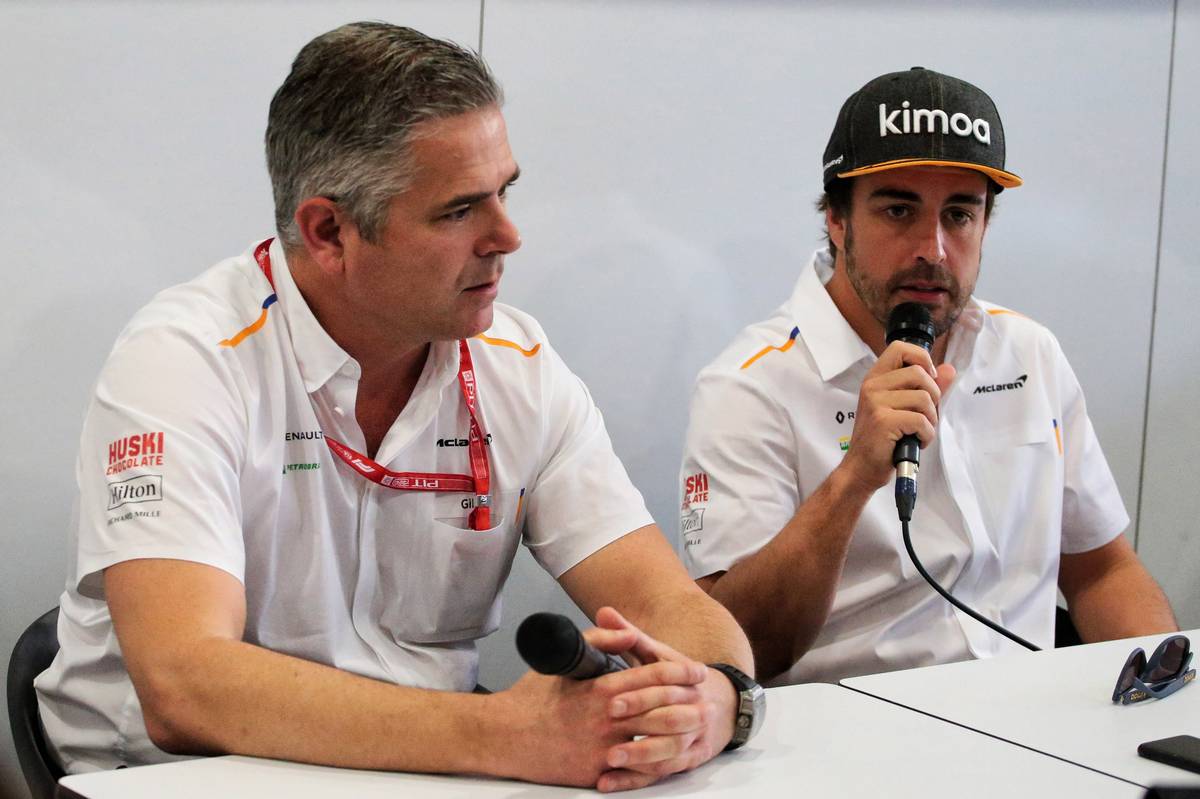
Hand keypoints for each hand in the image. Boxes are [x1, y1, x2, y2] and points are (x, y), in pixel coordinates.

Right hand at [487, 607, 720, 791]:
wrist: (506, 736)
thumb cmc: (533, 698)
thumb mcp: (566, 662)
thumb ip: (598, 640)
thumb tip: (626, 631)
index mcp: (602, 688)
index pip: (652, 675)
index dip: (680, 671)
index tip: (697, 670)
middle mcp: (607, 718)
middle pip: (661, 707)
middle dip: (688, 699)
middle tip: (705, 695)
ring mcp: (604, 747)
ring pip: (655, 739)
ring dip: (680, 731)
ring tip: (696, 725)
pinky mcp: (597, 772)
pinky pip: (634, 769)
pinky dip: (655, 762)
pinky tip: (669, 756)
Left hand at [596, 607, 736, 791]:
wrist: (722, 703)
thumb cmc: (678, 677)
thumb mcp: (657, 654)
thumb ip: (629, 635)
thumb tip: (603, 612)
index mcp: (688, 679)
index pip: (665, 687)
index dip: (639, 695)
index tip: (611, 702)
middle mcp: (697, 708)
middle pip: (671, 721)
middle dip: (640, 725)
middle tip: (608, 729)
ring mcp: (696, 736)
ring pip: (670, 751)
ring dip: (641, 757)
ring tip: (610, 760)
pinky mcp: (690, 759)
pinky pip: (665, 771)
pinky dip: (638, 779)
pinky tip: (611, 782)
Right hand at [838, 340, 955, 491]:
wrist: (862, 468)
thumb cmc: (882, 439)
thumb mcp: (903, 408)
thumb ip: (926, 387)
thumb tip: (949, 370)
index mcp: (876, 378)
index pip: (900, 348)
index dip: (922, 358)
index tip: (929, 378)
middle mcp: (873, 386)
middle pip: (919, 373)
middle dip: (933, 397)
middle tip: (924, 415)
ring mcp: (876, 402)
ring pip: (924, 398)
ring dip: (931, 419)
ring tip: (919, 431)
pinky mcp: (883, 420)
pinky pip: (921, 420)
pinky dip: (926, 434)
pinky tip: (916, 441)